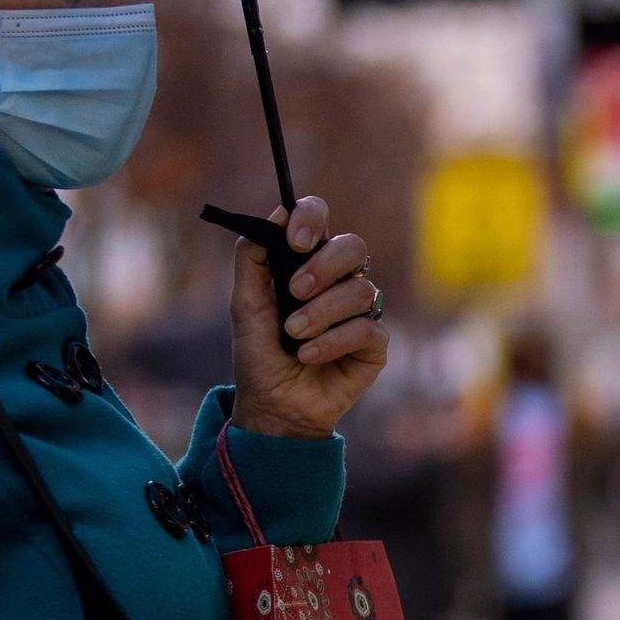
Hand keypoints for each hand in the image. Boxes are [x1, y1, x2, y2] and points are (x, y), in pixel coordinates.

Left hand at [228, 197, 388, 440]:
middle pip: (353, 247)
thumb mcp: (244, 304)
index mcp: (307, 263)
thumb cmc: (259, 354)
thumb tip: (277, 215)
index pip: (320, 218)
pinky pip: (367, 329)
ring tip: (294, 335)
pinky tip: (310, 356)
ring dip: (321, 313)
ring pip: (360, 290)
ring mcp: (361, 312)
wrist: (273, 404)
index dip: (312, 218)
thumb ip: (253, 258)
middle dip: (323, 267)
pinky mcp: (375, 344)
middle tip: (295, 292)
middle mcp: (339, 282)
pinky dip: (333, 341)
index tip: (295, 239)